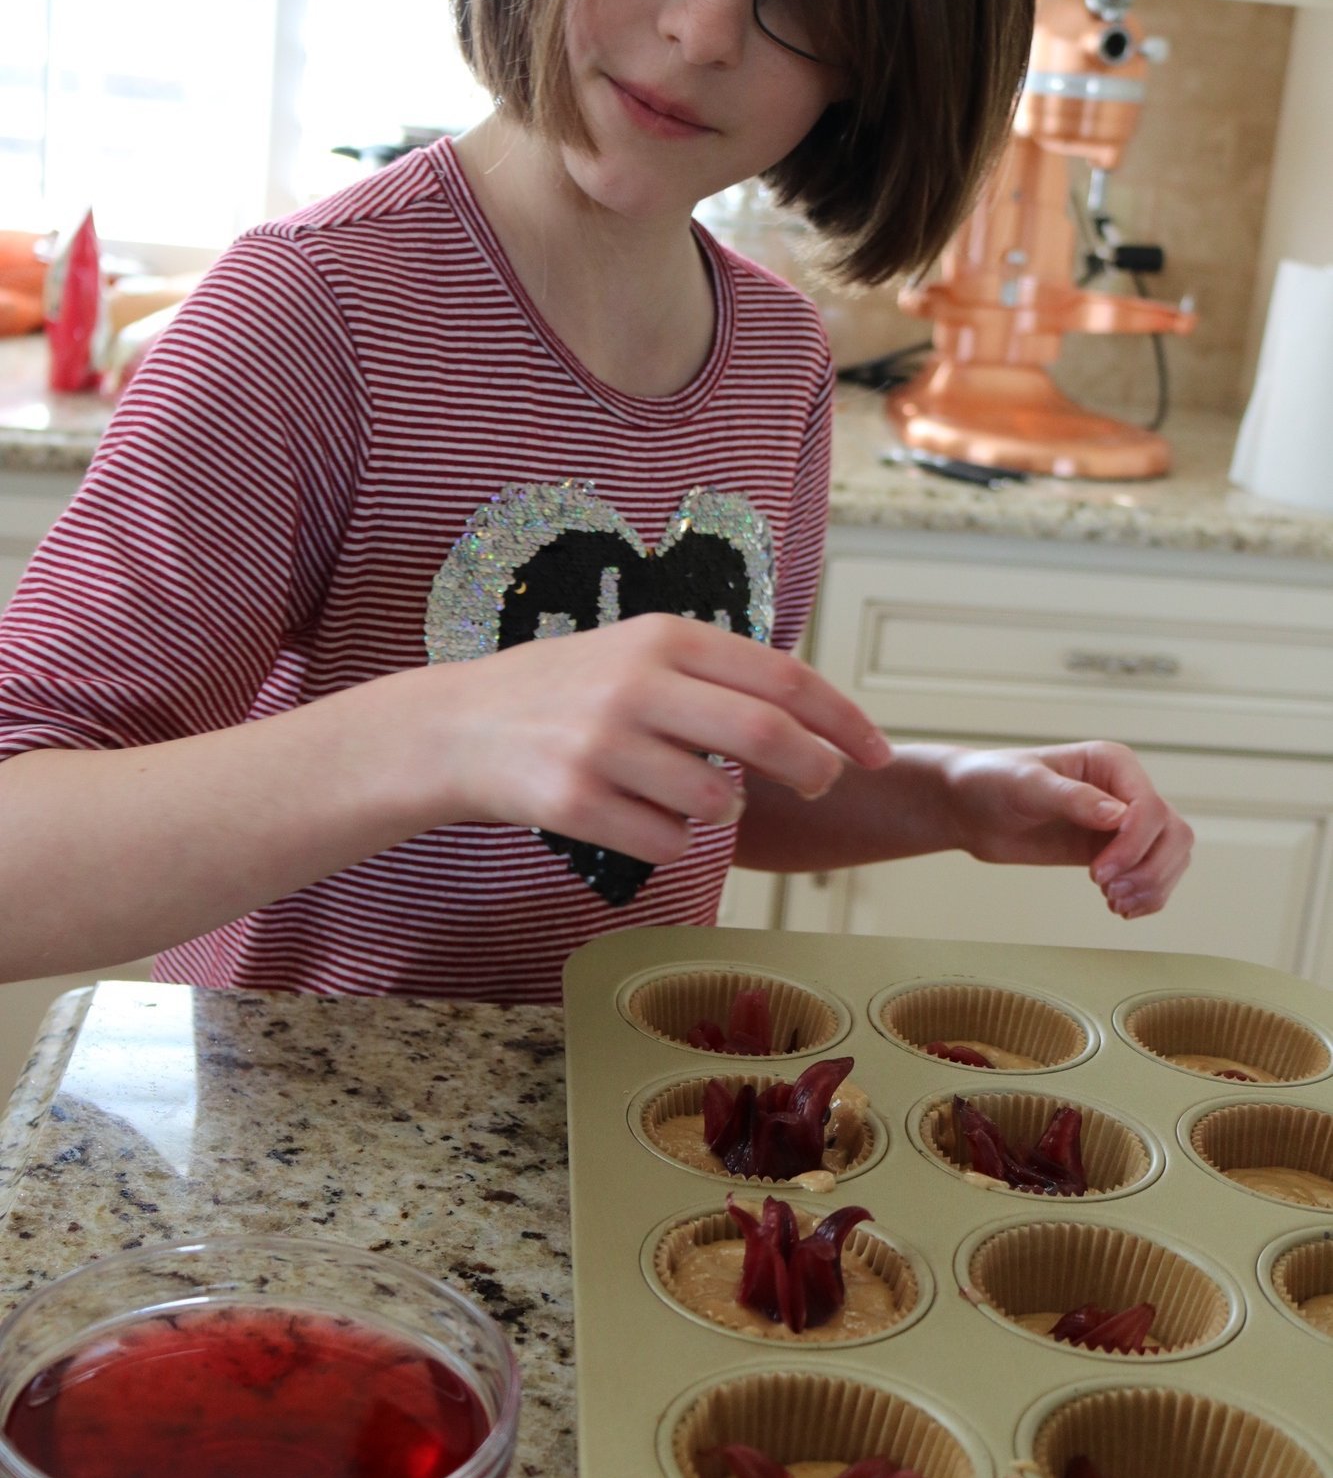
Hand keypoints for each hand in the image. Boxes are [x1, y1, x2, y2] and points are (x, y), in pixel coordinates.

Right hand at [401, 614, 891, 866]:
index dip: (843, 717)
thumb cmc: (561, 691)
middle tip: (822, 783)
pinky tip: (639, 817)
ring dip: (722, 808)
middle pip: (766, 734)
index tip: (878, 751)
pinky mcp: (572, 802)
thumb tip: (811, 711)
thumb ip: (713, 673)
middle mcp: (636, 684)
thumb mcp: (634, 651)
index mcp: (662, 636)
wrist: (454, 728)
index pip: (782, 676)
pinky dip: (671, 840)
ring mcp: (602, 744)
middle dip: (813, 766)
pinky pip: (664, 840)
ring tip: (690, 794)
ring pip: (715, 798)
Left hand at [940, 740, 1192, 917]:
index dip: (1133, 844)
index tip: (1097, 872)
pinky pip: (1151, 875)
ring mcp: (1121, 824)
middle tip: (1108, 891)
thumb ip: (1072, 798)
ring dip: (1152, 886)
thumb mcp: (1026, 785)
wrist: (968, 807)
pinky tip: (1119, 907)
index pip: (1150, 807)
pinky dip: (1146, 896)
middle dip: (1149, 869)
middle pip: (1173, 834)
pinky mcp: (1111, 851)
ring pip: (1171, 856)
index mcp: (1112, 764)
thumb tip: (1117, 815)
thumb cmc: (992, 781)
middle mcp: (1125, 791)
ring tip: (1114, 903)